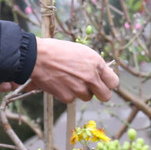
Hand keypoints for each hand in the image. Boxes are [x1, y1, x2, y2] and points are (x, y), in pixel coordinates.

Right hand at [0, 38, 117, 102]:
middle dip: (100, 94)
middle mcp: (91, 77)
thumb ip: (93, 64)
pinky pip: (72, 99)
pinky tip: (59, 83)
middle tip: (91, 89)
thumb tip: (100, 74)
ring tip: (68, 80)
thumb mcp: (80, 51)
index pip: (113, 82)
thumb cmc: (57, 50)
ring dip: (80, 92)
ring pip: (87, 97)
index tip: (103, 83)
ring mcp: (80, 88)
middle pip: (105, 96)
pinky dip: (66, 93)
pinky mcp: (68, 97)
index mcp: (96, 63)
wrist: (37, 57)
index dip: (108, 83)